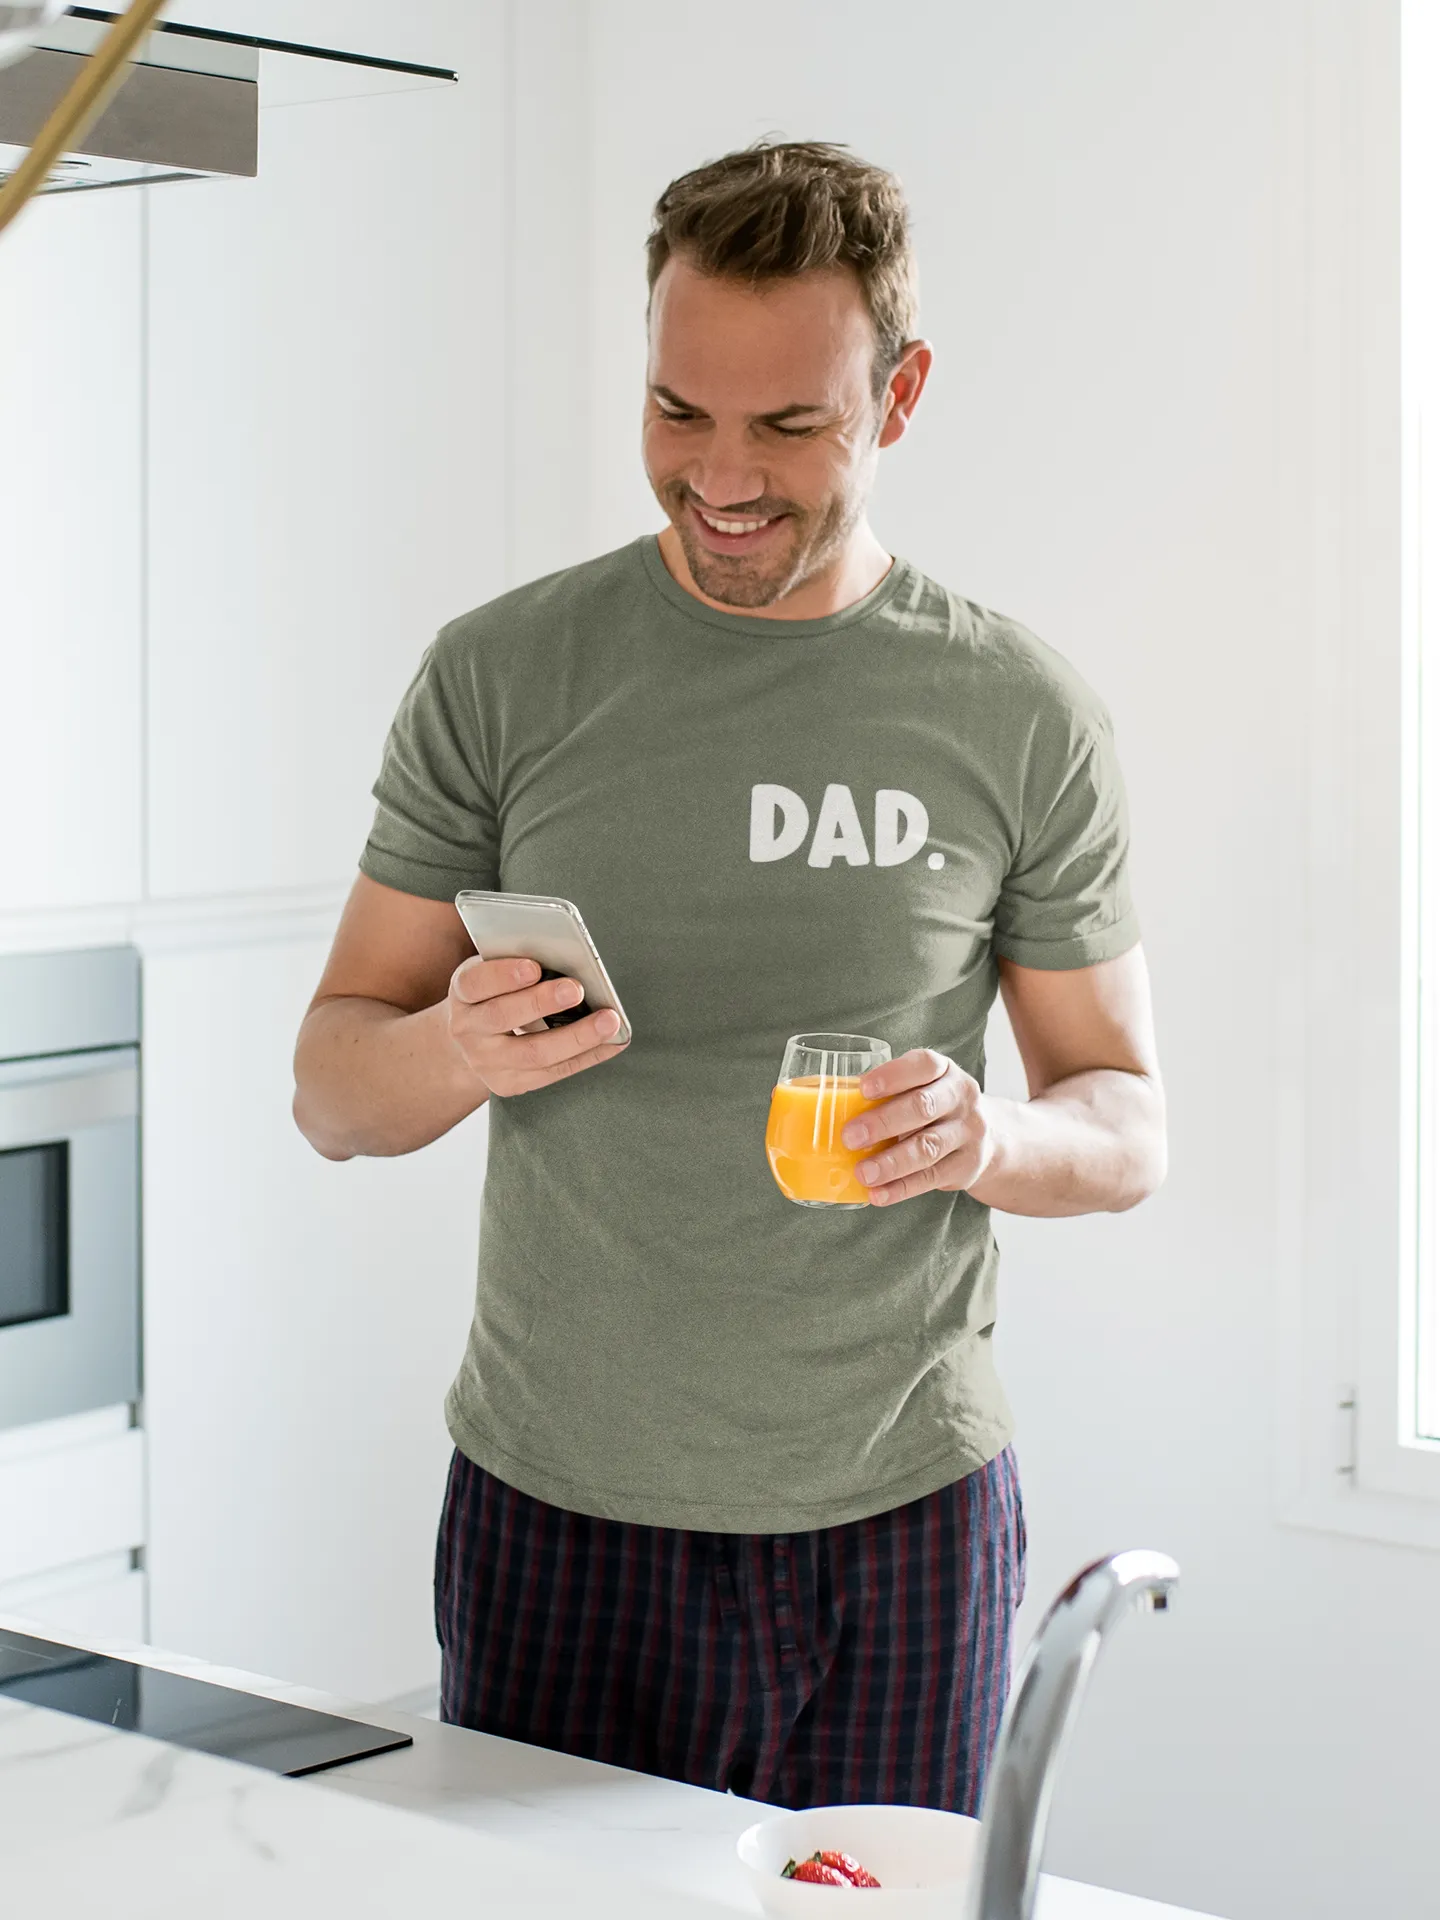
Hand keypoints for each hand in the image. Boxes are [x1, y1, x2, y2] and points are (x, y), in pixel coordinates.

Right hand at [447, 956, 627, 1097]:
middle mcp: (467, 1030)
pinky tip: (612, 1042)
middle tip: (577, 989)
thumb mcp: (494, 972)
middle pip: (502, 1016)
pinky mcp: (509, 1084)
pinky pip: (554, 1072)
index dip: (503, 975)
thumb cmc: (495, 993)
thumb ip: (517, 962)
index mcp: (462, 993)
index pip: (475, 983)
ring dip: (577, 1036)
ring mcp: (486, 1062)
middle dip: (542, 1002)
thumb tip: (566, 955)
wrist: (472, 1039)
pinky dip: (588, 1056)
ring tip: (609, 1020)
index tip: (533, 967)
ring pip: (534, 1052)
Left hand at [841, 1049, 996, 1206]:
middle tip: (849, 1137)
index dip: (893, 1075)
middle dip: (883, 1122)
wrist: (991, 1138)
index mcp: (944, 1071)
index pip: (924, 1065)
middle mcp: (961, 1098)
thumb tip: (825, 1103)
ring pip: (927, 1147)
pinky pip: (931, 1179)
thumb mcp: (923, 1088)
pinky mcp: (966, 1166)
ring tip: (862, 1172)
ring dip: (891, 1162)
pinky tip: (877, 1194)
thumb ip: (889, 1092)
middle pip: (923, 1107)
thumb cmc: (936, 1108)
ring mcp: (968, 1133)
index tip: (862, 1088)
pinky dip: (901, 1188)